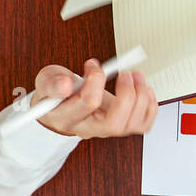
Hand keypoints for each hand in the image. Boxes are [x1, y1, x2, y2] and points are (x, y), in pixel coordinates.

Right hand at [31, 59, 158, 137]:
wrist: (61, 107)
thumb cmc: (55, 94)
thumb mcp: (46, 81)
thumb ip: (52, 82)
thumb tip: (65, 84)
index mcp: (66, 117)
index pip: (88, 103)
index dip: (96, 80)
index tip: (94, 66)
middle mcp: (88, 128)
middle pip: (114, 124)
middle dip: (126, 96)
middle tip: (126, 74)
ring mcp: (106, 129)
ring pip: (131, 125)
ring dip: (141, 98)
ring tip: (136, 76)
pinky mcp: (121, 125)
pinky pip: (142, 125)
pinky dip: (150, 107)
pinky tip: (144, 90)